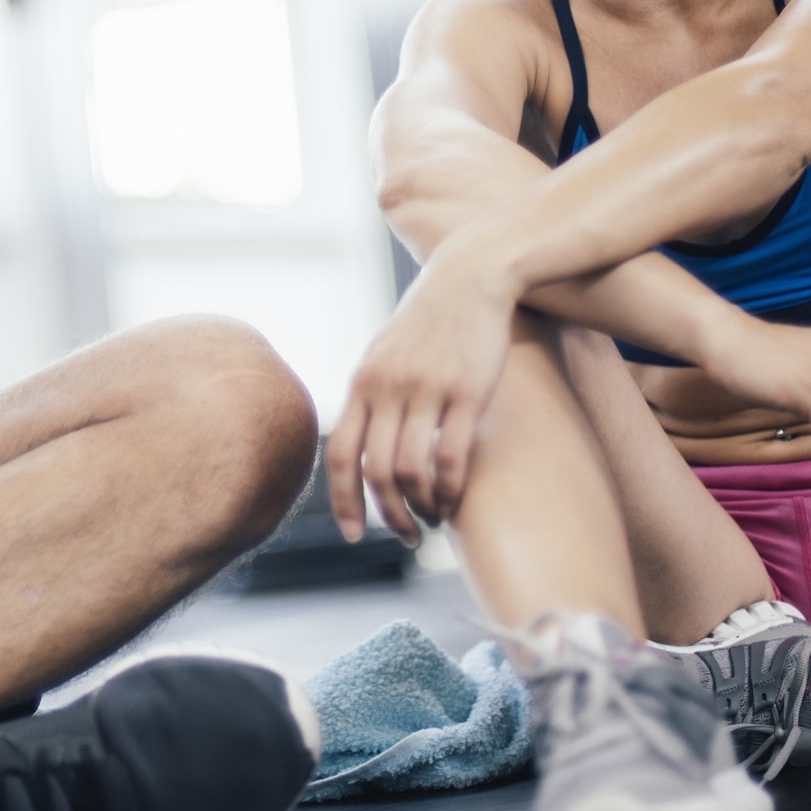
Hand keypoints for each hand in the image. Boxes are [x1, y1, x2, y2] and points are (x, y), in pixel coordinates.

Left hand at [327, 242, 517, 545]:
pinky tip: (452, 500)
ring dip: (420, 508)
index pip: (341, 455)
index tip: (352, 535)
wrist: (470, 276)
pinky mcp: (467, 392)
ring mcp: (427, 390)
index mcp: (362, 381)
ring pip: (412, 471)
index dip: (343, 501)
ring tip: (432, 520)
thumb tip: (360, 450)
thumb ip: (370, 396)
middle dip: (388, 515)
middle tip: (406, 535)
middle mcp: (388, 388)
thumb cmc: (427, 320)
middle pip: (376, 471)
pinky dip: (448, 490)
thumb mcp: (384, 352)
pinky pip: (450, 457)